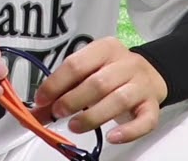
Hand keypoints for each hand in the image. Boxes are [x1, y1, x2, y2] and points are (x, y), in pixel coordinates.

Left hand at [30, 37, 167, 144]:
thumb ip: (63, 90)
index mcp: (105, 48)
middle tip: (57, 113)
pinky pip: (144, 121)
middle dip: (73, 100)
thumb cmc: (111, 74)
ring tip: (75, 126)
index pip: (76, 64)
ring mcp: (142, 84)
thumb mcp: (87, 74)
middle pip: (98, 83)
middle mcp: (127, 63)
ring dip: (93, 116)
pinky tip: (111, 138)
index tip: (42, 100)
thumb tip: (35, 113)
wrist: (150, 75)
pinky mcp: (152, 106)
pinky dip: (128, 132)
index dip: (56, 84)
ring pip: (118, 101)